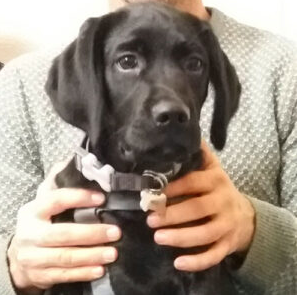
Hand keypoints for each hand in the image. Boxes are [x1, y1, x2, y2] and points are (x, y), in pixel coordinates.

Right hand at [7, 162, 120, 293]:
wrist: (19, 254)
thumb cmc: (40, 221)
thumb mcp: (44, 199)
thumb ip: (59, 181)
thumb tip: (77, 159)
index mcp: (33, 210)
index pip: (56, 200)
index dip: (79, 198)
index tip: (102, 198)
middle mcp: (31, 233)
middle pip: (63, 234)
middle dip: (91, 233)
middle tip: (115, 232)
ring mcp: (33, 257)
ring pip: (65, 257)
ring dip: (91, 255)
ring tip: (113, 253)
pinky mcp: (40, 275)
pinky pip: (64, 275)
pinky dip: (83, 273)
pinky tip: (100, 269)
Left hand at [147, 140, 254, 271]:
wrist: (244, 213)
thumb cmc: (218, 189)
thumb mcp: (211, 168)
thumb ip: (198, 154)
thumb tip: (183, 131)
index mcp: (216, 180)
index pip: (193, 182)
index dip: (172, 188)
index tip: (151, 192)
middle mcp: (223, 201)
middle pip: (198, 209)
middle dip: (173, 214)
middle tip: (150, 218)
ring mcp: (227, 224)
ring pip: (205, 233)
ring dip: (181, 237)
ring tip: (158, 237)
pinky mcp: (228, 244)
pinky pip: (214, 254)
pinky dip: (197, 261)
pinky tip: (178, 263)